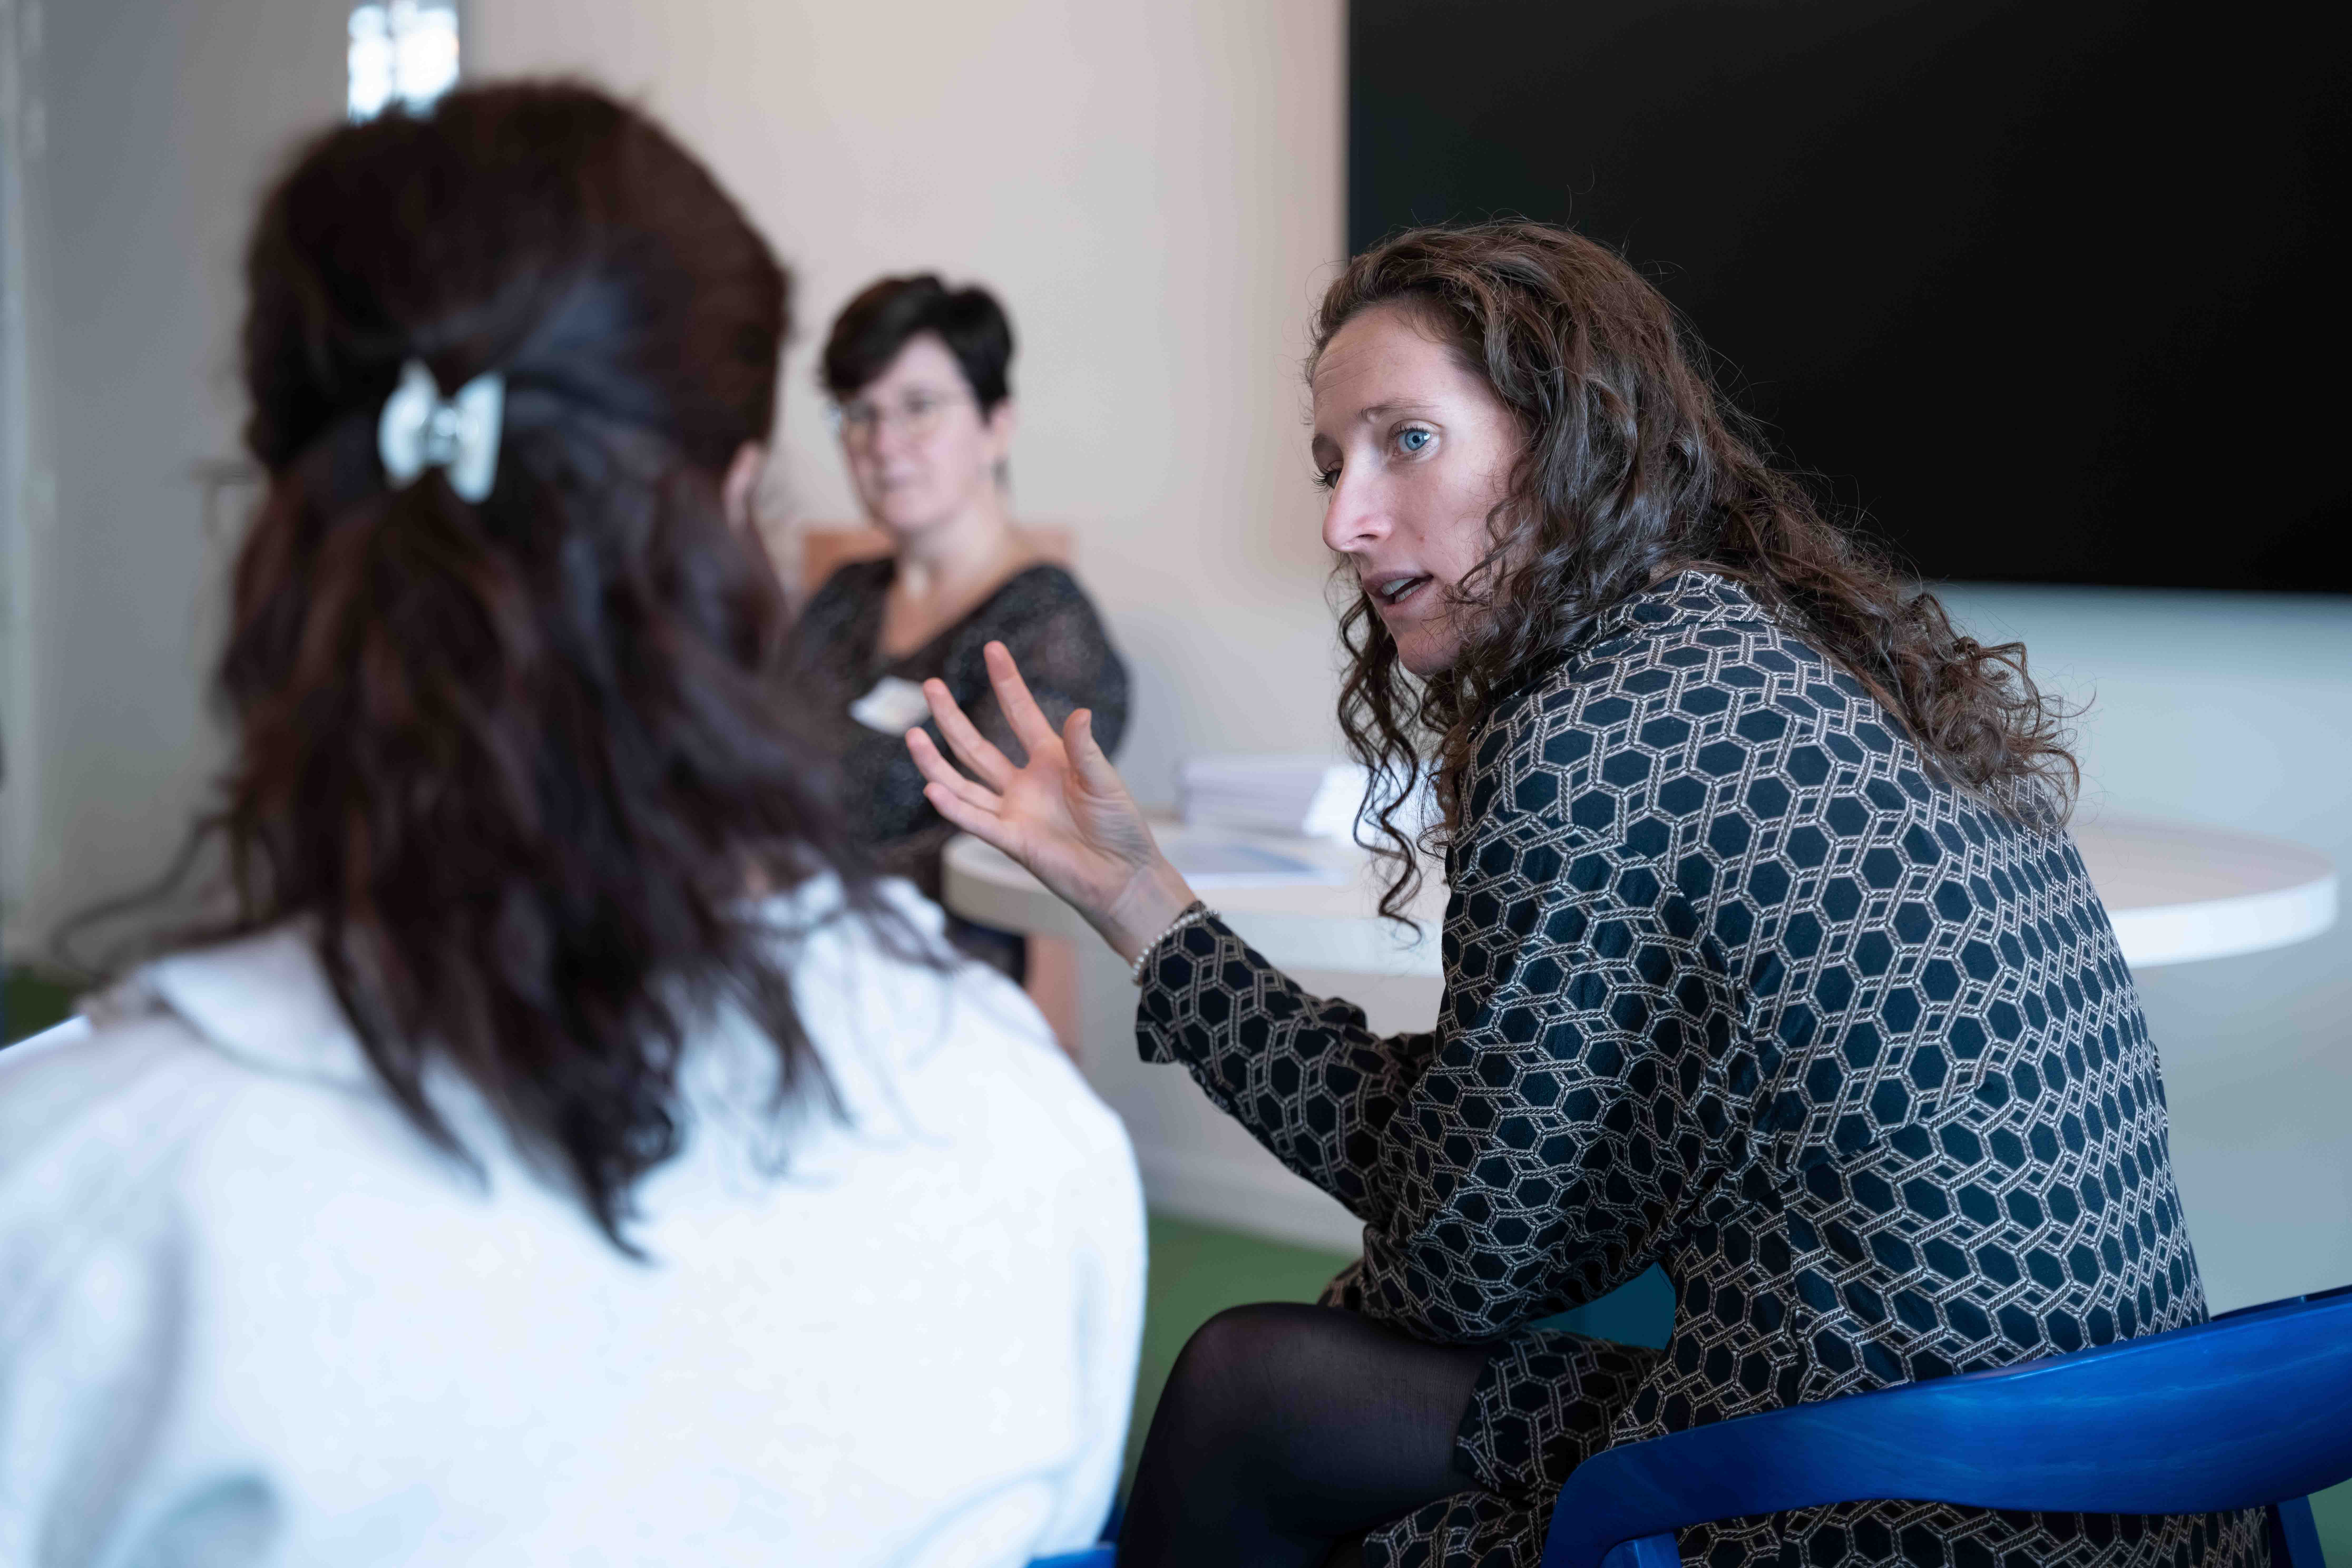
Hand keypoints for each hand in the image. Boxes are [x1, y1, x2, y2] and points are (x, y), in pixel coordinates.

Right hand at [906, 641, 1196, 961]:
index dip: (1007, 682)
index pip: (1021, 713)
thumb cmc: (1120, 827)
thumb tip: (1080, 713)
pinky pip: (977, 821)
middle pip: (977, 746)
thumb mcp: (1104, 781)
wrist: (1124, 876)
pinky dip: (954, 808)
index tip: (993, 648)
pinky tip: (932, 789)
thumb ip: (1085, 749)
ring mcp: (1013, 812)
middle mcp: (1024, 784)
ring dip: (936, 762)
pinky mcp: (1013, 841)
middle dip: (952, 717)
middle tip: (930, 685)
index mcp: (1050, 760)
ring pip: (964, 783)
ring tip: (913, 734)